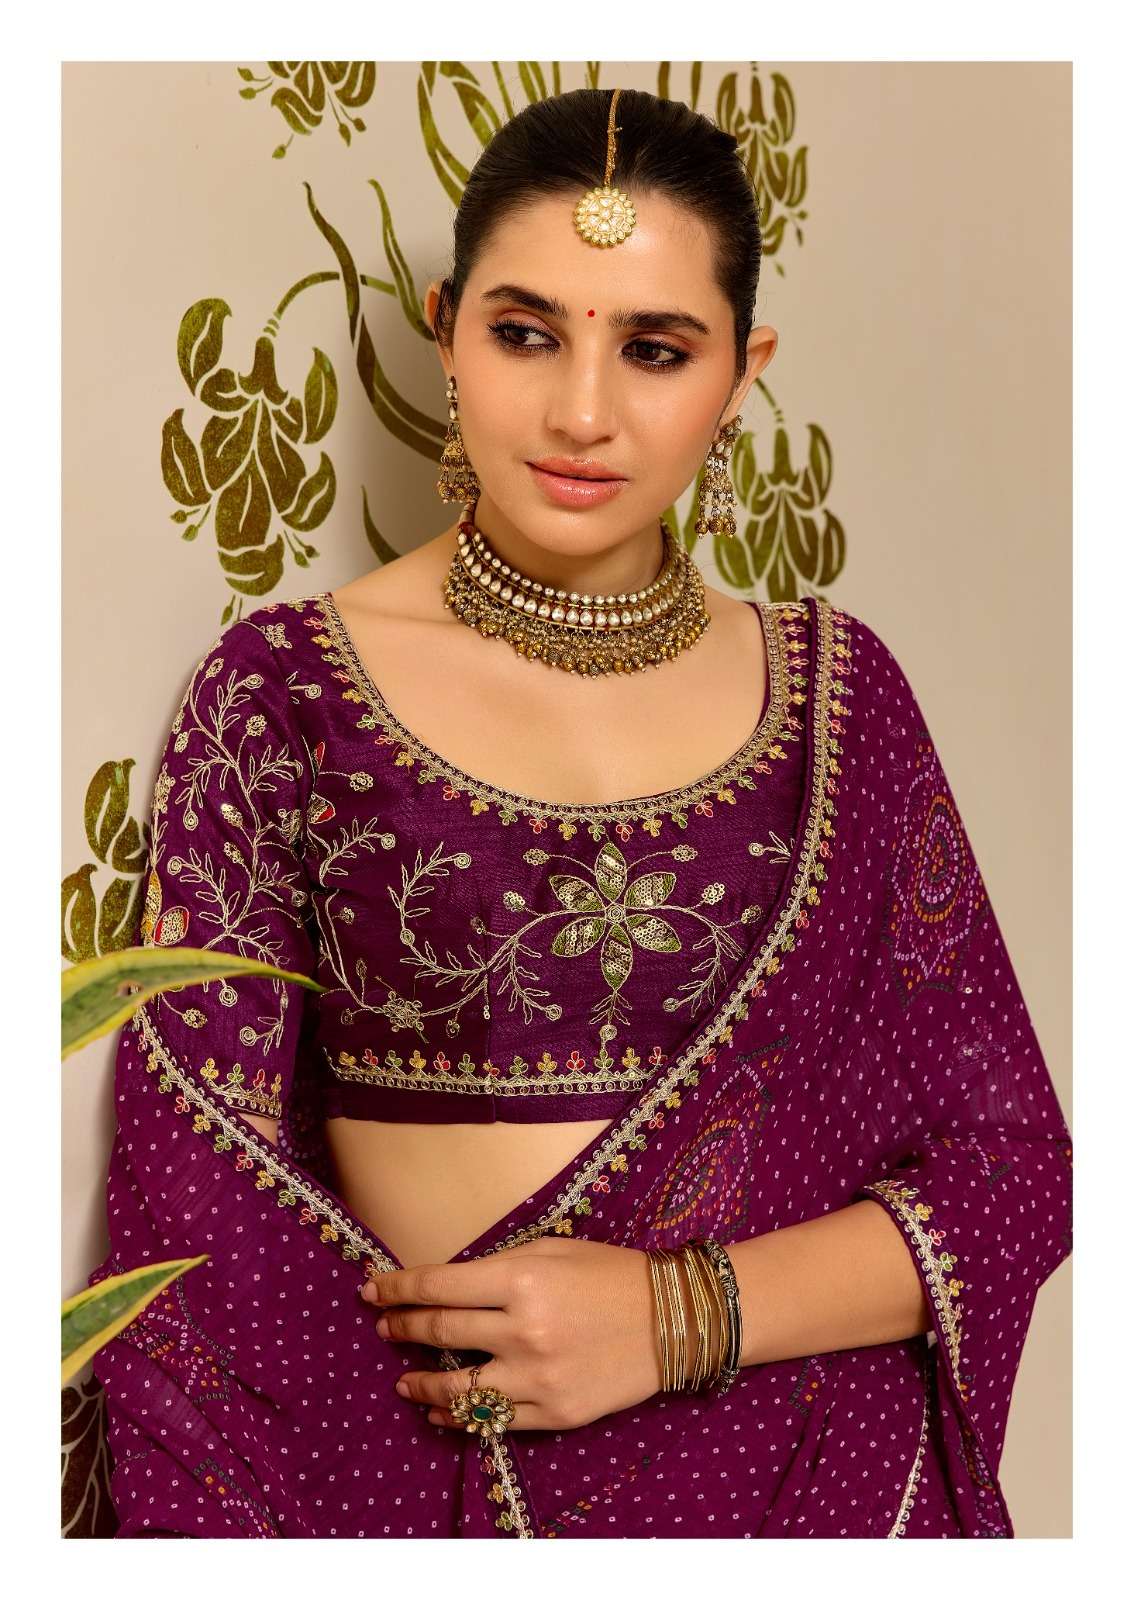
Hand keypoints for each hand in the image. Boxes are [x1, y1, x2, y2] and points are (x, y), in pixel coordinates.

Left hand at [359, 1235, 664, 1431]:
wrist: (675, 1321)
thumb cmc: (611, 1274)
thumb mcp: (554, 1249)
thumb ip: (501, 1266)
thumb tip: (448, 1285)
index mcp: (522, 1279)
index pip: (439, 1286)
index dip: (398, 1288)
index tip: (371, 1289)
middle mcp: (524, 1330)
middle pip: (440, 1333)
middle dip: (402, 1328)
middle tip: (383, 1326)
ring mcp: (538, 1378)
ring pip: (457, 1390)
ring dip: (420, 1384)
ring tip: (403, 1379)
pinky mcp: (554, 1414)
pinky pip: (492, 1421)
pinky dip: (458, 1417)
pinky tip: (441, 1411)